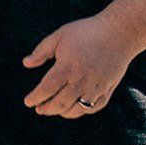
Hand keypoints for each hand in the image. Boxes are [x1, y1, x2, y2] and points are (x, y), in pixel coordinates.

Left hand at [22, 12, 137, 118]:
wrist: (120, 33)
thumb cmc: (87, 32)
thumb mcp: (60, 36)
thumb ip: (41, 51)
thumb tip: (26, 63)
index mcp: (67, 67)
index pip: (47, 88)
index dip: (36, 97)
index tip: (28, 102)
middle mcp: (81, 80)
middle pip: (60, 103)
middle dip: (47, 109)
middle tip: (39, 110)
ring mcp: (96, 87)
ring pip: (77, 109)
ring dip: (63, 112)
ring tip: (54, 110)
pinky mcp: (108, 89)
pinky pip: (93, 108)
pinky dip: (82, 111)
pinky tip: (73, 109)